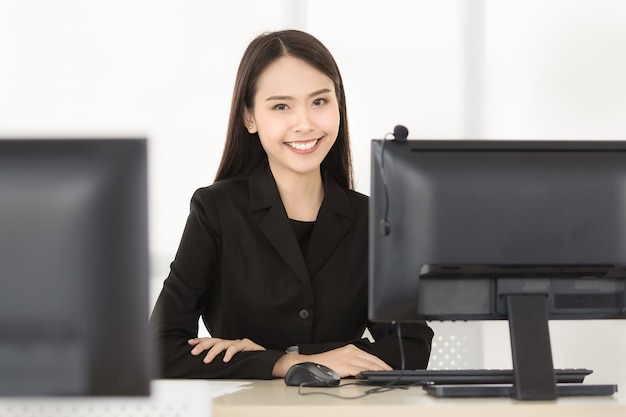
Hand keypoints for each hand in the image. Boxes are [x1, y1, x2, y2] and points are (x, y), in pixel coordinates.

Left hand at [188, 337, 265, 362]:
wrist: (266, 360)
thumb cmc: (249, 362)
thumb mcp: (233, 362)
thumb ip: (222, 362)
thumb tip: (207, 368)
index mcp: (226, 346)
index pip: (211, 341)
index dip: (200, 341)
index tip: (189, 343)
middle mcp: (231, 343)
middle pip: (214, 340)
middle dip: (202, 345)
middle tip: (194, 352)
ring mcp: (239, 343)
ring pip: (223, 344)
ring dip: (213, 351)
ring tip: (206, 360)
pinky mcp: (247, 344)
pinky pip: (236, 347)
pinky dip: (229, 353)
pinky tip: (225, 359)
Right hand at [272, 344, 391, 377]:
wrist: (309, 364)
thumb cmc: (324, 364)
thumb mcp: (341, 360)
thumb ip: (353, 363)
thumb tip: (364, 370)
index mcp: (350, 349)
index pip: (370, 356)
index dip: (381, 363)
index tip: (388, 369)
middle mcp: (350, 351)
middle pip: (372, 360)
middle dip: (383, 367)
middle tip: (391, 373)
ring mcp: (347, 357)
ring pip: (368, 365)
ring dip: (378, 371)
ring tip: (386, 376)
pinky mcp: (344, 365)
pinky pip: (360, 370)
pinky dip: (368, 373)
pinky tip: (373, 376)